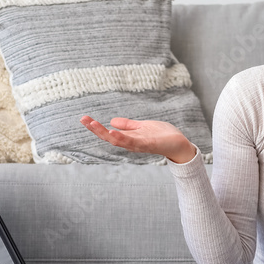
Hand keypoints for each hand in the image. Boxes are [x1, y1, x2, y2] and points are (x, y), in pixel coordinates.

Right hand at [80, 116, 197, 163]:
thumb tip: (111, 121)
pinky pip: (133, 142)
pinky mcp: (148, 144)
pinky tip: (113, 132)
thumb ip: (128, 125)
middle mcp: (131, 143)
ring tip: (93, 125)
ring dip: (105, 133)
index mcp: (128, 138)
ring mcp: (139, 145)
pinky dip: (122, 138)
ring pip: (118, 141)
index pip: (108, 133)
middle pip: (109, 137)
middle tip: (83, 120)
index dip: (96, 127)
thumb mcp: (142, 127)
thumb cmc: (162, 136)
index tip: (84, 118)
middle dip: (96, 129)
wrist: (179, 144)